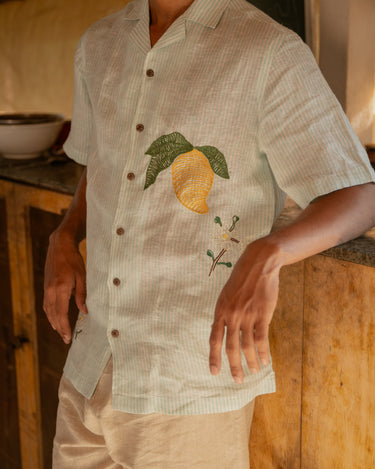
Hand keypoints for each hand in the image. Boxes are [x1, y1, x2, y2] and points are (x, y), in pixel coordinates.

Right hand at [43, 230, 86, 343]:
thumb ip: (81, 295)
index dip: (64, 327)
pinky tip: (54, 318)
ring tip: (61, 332)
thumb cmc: (73, 260)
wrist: (59, 246)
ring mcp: (47, 288)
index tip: (68, 337)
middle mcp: (51, 291)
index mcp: (61, 289)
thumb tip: (84, 311)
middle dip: (59, 328)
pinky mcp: (46, 286)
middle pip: (54, 315)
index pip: (61, 313)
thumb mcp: (82, 276)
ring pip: (48, 311)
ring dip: (54, 323)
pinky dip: (50, 313)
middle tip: (66, 339)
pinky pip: (46, 304)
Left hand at [209, 237, 280, 383]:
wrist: (258, 263)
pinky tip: (266, 360)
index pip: (214, 338)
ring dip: (251, 361)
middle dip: (234, 366)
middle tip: (238, 380)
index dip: (213, 357)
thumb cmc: (242, 278)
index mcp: (220, 310)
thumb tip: (225, 331)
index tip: (214, 372)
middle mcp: (231, 315)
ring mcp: (246, 315)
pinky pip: (261, 338)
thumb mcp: (227, 294)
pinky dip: (263, 351)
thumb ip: (226, 313)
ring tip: (254, 371)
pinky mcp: (262, 314)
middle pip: (231, 347)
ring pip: (247, 345)